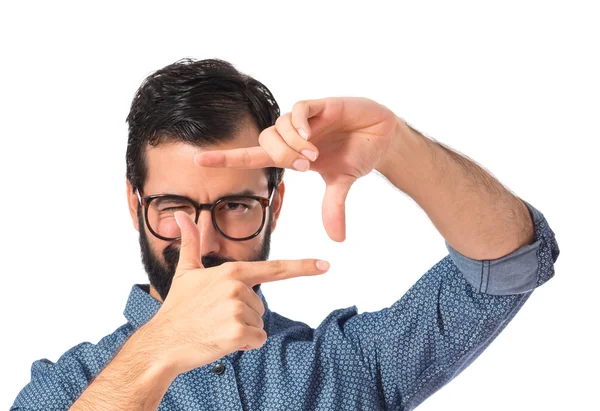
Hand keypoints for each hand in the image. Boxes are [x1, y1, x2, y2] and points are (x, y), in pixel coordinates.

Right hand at [146, 211, 329, 374]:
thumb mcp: (186, 272)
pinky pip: (258, 341)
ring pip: (260, 324)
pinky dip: (244, 346)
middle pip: (261, 306)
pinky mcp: (238, 334)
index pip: (274, 269)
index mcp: (232, 272)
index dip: (302, 267)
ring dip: (243, 331)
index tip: (326, 264)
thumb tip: (180, 214)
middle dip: (244, 315)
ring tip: (215, 328)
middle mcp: (238, 289)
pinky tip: (220, 341)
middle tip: (215, 318)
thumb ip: (191, 243)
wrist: (162, 342)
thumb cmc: (177, 308)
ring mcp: (238, 311)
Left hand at [193, 97, 399, 241]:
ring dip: (292, 145)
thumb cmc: (357, 155)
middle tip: (306, 168)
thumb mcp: (342, 183)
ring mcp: (305, 119)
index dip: (226, 158)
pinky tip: (312, 135)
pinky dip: (299, 125)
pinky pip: (297, 110)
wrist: (382, 136)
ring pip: (278, 128)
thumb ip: (333, 206)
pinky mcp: (320, 105)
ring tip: (314, 156)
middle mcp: (293, 136)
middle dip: (281, 157)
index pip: (252, 156)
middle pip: (265, 143)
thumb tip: (337, 240)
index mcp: (291, 154)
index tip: (197, 160)